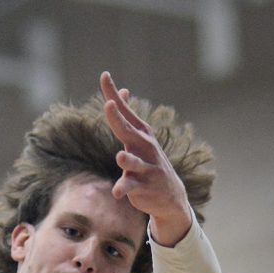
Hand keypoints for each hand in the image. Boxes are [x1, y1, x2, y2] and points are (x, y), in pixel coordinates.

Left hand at [100, 72, 191, 244]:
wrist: (170, 196)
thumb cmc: (148, 162)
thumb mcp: (138, 139)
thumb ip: (126, 117)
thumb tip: (122, 91)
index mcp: (140, 134)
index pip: (124, 111)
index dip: (113, 94)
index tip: (104, 75)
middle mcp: (144, 147)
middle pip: (129, 131)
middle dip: (118, 119)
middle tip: (108, 105)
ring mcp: (146, 167)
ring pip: (134, 162)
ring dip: (128, 160)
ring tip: (119, 157)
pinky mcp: (144, 186)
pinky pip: (132, 187)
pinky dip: (124, 189)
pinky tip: (116, 193)